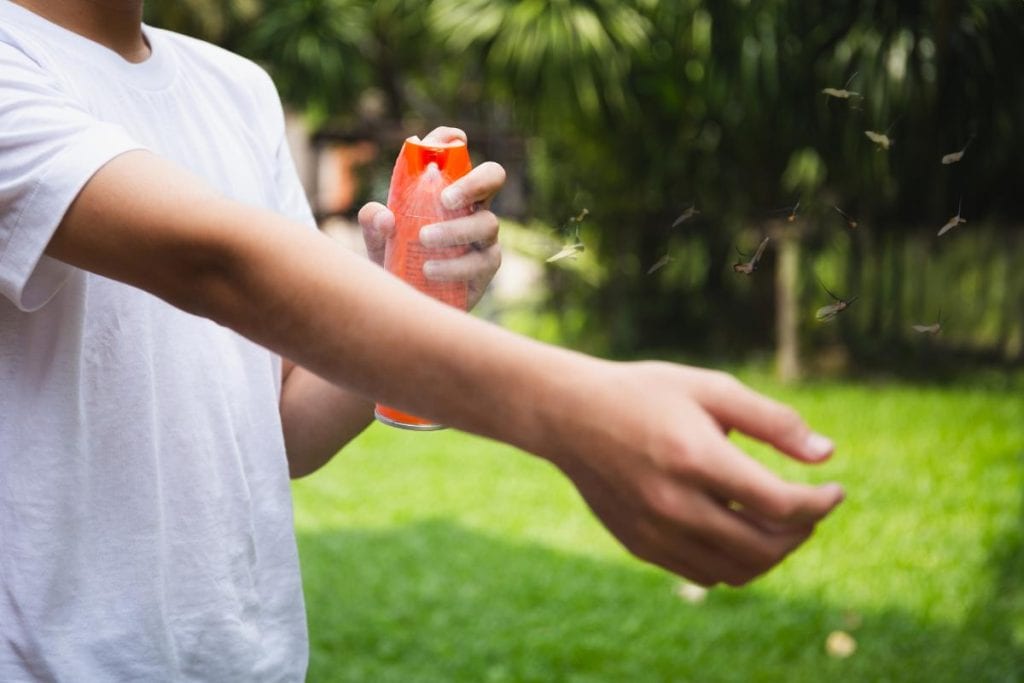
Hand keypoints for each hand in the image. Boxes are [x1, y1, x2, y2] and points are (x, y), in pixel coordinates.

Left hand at [357, 126, 504, 309]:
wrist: (407, 302)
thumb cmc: (396, 260)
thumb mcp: (376, 239)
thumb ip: (372, 222)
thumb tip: (384, 216)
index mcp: (448, 188)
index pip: (456, 155)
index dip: (453, 141)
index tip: (448, 139)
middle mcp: (472, 206)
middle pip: (493, 176)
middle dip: (474, 181)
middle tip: (446, 198)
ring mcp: (484, 237)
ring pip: (487, 223)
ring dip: (455, 230)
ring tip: (424, 240)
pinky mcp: (486, 267)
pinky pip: (481, 261)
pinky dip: (454, 265)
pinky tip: (430, 270)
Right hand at [544, 361, 843, 586]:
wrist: (569, 415)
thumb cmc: (644, 393)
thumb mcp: (710, 388)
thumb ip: (772, 421)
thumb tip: (826, 455)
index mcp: (695, 458)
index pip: (780, 505)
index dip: (820, 503)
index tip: (834, 490)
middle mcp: (674, 503)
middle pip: (764, 546)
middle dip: (801, 531)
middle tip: (808, 508)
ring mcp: (654, 531)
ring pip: (737, 570)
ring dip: (771, 553)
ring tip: (777, 523)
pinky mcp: (640, 545)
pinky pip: (704, 574)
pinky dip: (734, 562)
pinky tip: (736, 530)